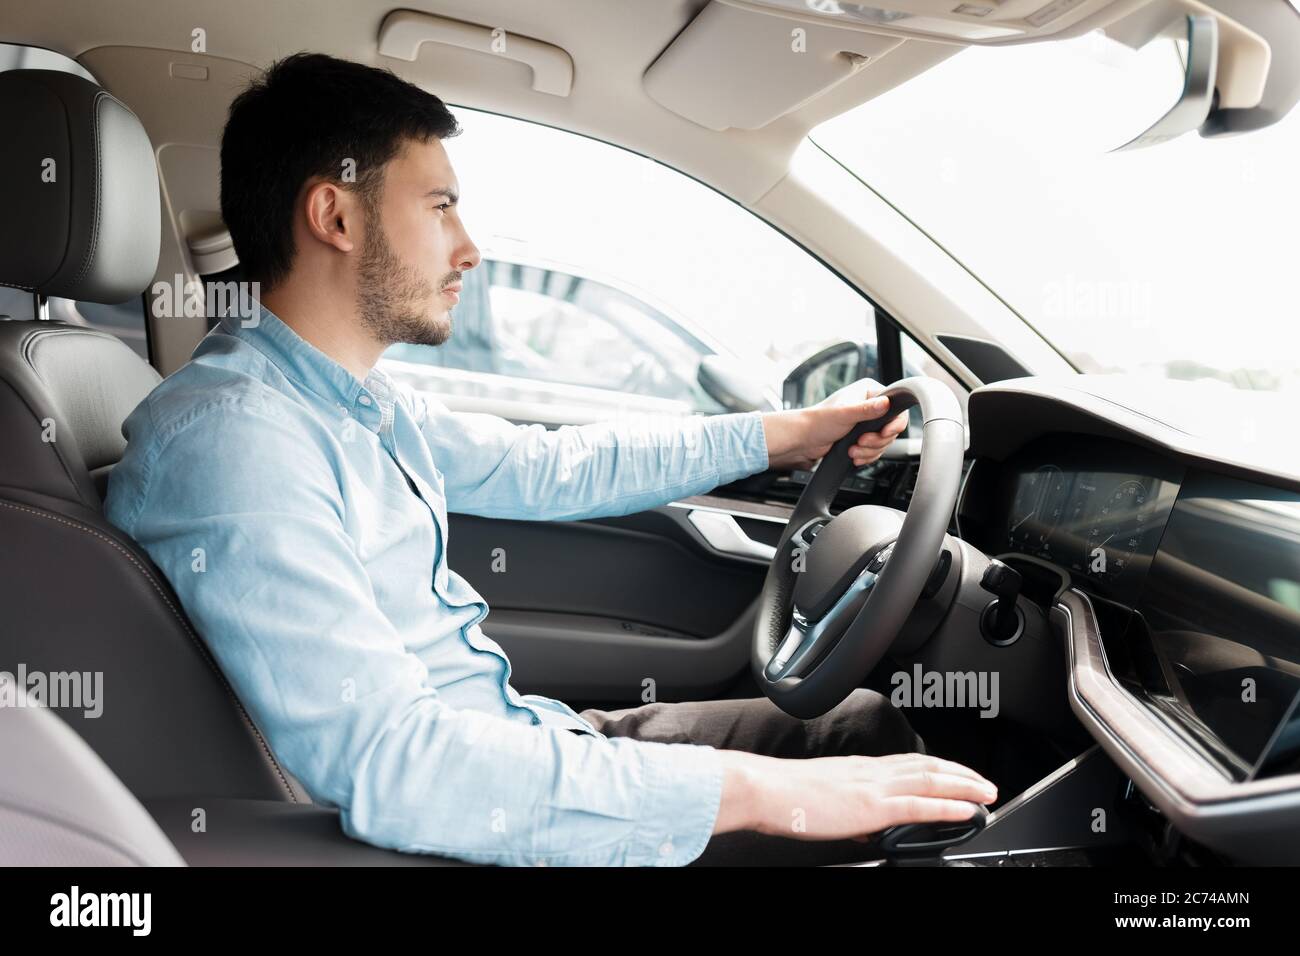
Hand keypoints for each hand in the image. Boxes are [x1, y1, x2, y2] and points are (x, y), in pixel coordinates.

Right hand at [714, 750, 996, 840]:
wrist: (765, 787)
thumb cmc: (784, 793)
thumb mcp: (824, 797)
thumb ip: (849, 809)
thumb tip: (864, 830)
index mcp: (860, 768)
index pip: (910, 763)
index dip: (940, 768)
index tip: (958, 774)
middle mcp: (872, 771)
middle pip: (928, 766)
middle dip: (962, 774)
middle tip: (987, 784)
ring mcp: (874, 786)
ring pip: (932, 780)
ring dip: (964, 786)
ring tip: (986, 795)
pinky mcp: (871, 806)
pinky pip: (919, 805)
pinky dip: (948, 806)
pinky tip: (966, 811)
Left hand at [762, 380, 909, 471]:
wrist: (803, 439)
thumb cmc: (817, 422)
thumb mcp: (844, 414)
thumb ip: (866, 410)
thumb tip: (886, 403)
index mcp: (869, 392)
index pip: (896, 407)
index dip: (894, 423)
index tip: (885, 433)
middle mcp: (870, 406)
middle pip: (892, 429)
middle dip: (876, 441)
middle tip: (860, 442)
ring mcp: (867, 423)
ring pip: (884, 442)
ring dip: (869, 450)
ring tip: (852, 450)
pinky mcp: (862, 437)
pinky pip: (875, 450)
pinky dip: (866, 456)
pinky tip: (854, 455)